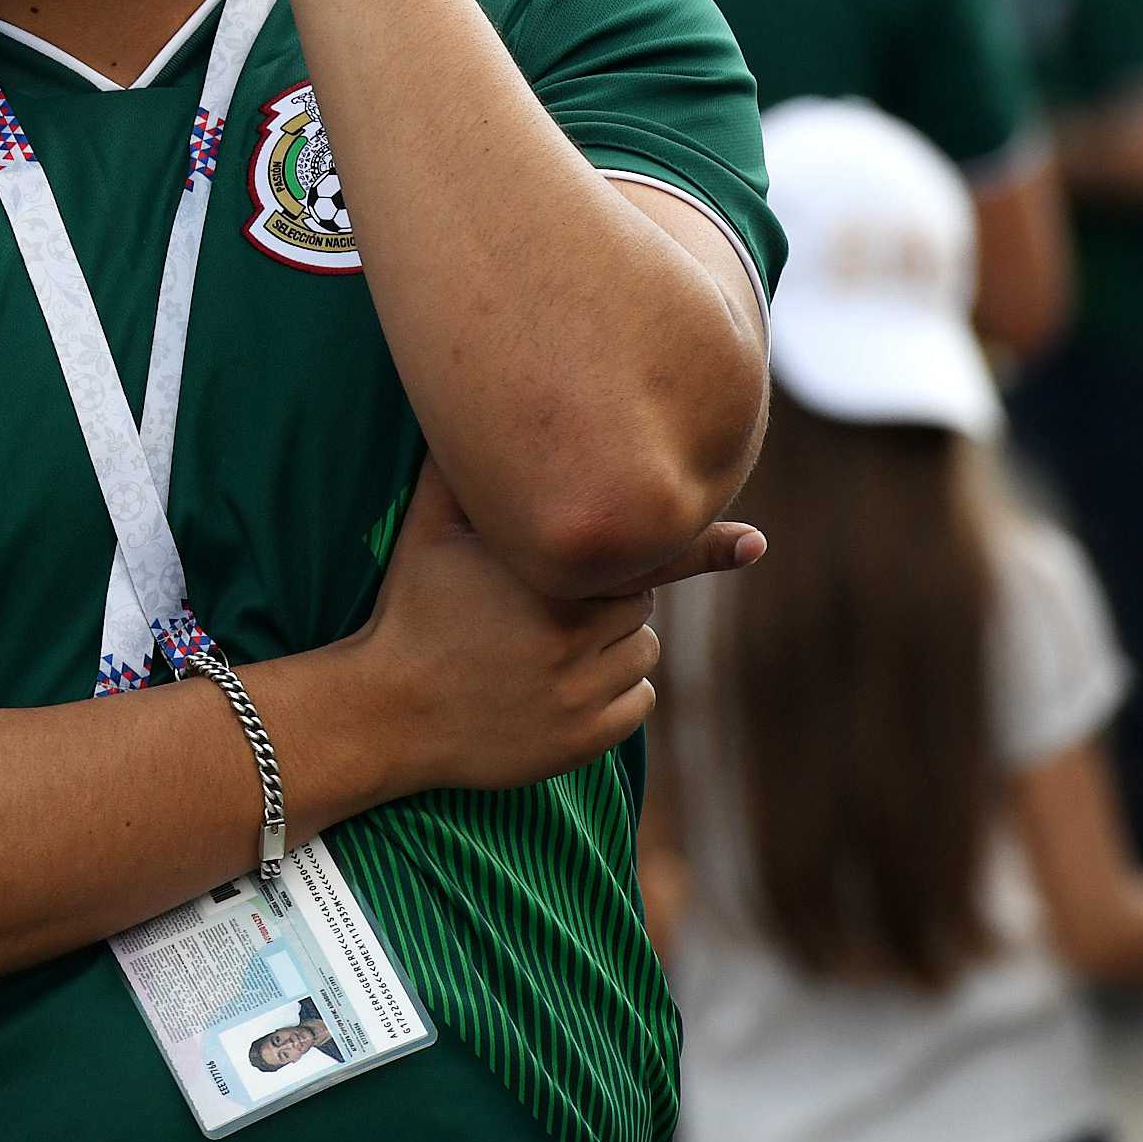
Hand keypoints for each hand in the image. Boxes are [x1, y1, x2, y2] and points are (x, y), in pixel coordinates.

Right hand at [346, 464, 759, 796]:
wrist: (387, 713)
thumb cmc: (412, 609)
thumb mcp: (429, 531)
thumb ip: (464, 472)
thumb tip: (468, 401)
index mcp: (546, 578)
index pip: (642, 555)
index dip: (699, 546)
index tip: (755, 542)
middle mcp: (570, 634)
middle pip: (639, 601)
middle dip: (610, 595)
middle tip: (551, 602)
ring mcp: (579, 693)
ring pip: (642, 653)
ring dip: (613, 647)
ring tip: (546, 647)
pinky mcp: (584, 740)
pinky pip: (637, 703)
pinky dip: (613, 696)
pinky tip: (557, 690)